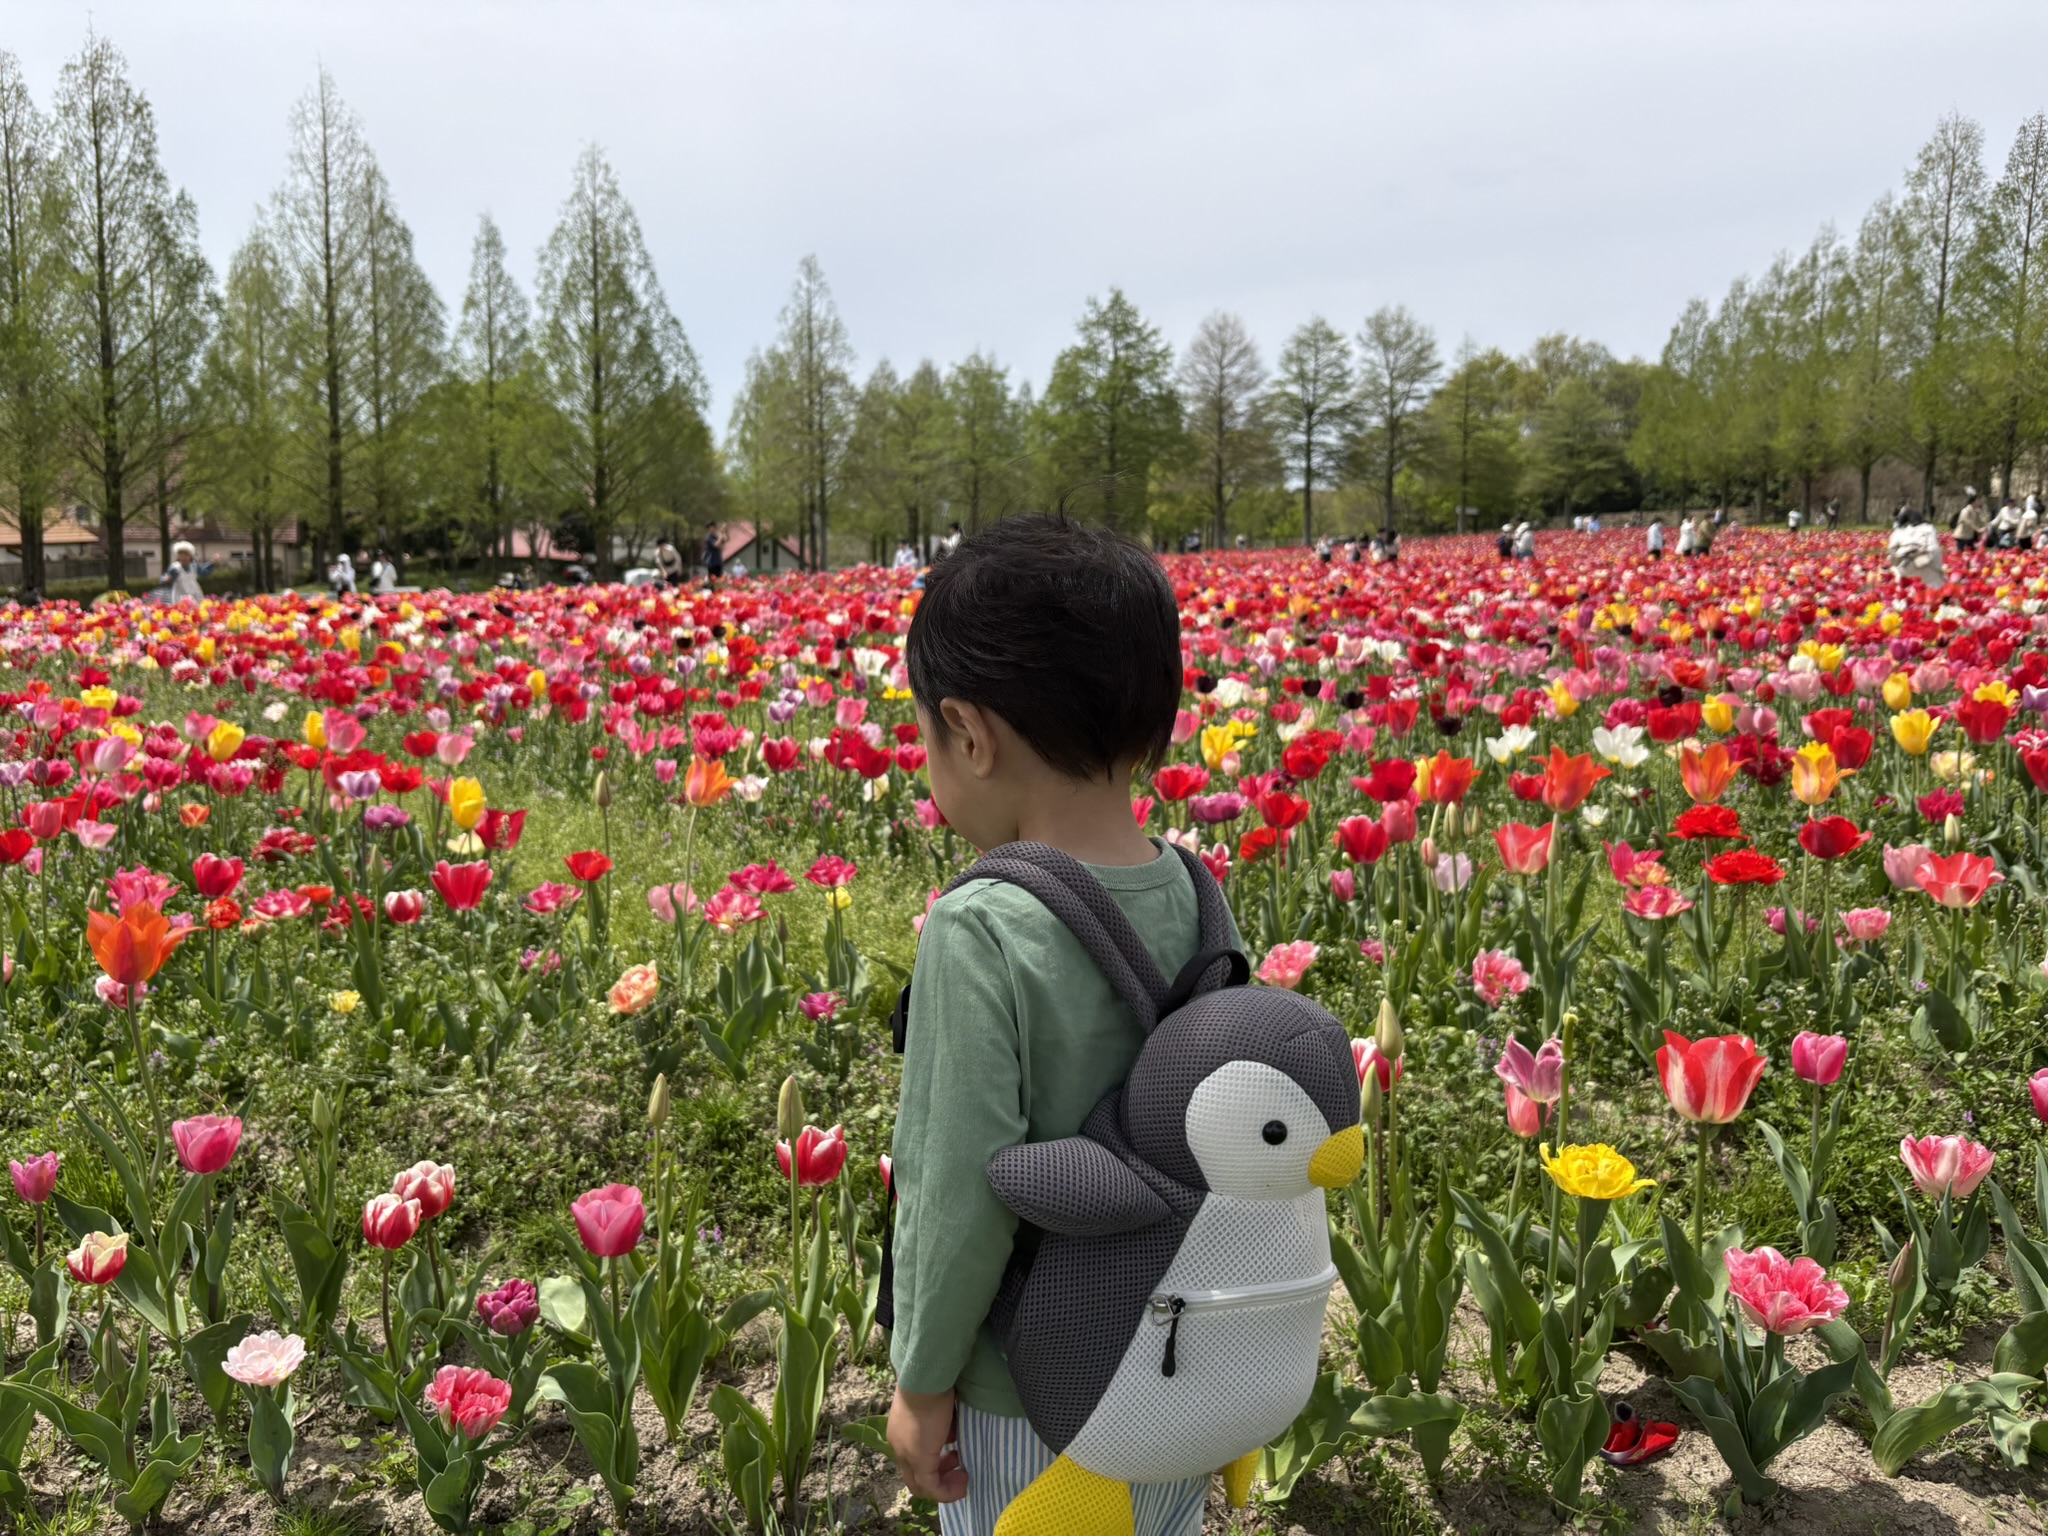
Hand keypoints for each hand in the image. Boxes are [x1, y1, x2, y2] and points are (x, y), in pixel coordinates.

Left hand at [889, 1386, 967, 1502]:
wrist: (925, 1379)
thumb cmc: (932, 1385)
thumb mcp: (935, 1409)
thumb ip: (940, 1425)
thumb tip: (951, 1436)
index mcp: (900, 1434)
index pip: (912, 1461)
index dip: (933, 1464)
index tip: (954, 1454)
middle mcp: (899, 1447)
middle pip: (914, 1478)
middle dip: (939, 1477)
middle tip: (958, 1467)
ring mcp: (907, 1455)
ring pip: (921, 1486)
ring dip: (944, 1486)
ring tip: (962, 1475)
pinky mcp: (919, 1460)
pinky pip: (932, 1488)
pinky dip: (948, 1491)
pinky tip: (963, 1482)